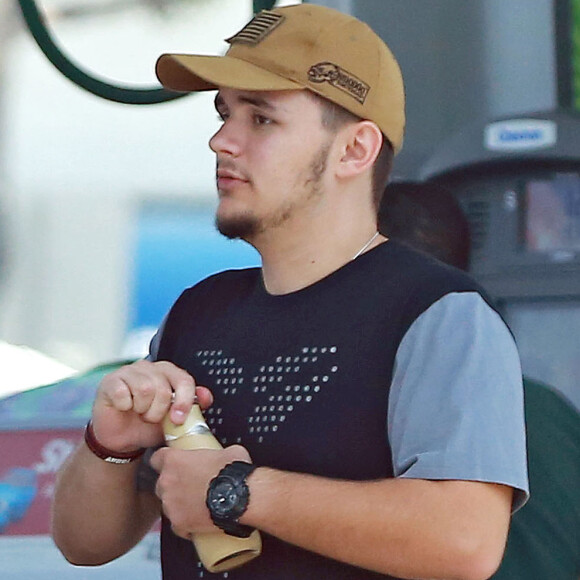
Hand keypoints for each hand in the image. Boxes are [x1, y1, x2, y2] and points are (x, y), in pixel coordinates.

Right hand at [91, 360, 212, 452]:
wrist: (121, 438)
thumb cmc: (147, 426)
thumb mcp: (174, 420)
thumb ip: (192, 406)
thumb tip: (206, 396)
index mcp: (168, 373)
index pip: (184, 380)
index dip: (184, 401)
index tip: (178, 419)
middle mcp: (149, 368)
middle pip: (163, 388)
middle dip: (158, 412)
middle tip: (150, 417)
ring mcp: (129, 371)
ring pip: (145, 389)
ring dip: (142, 409)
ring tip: (138, 412)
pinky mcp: (110, 380)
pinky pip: (123, 393)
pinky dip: (124, 407)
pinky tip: (123, 407)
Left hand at [150, 445, 251, 538]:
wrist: (240, 497)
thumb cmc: (232, 472)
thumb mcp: (227, 451)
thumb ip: (217, 452)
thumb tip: (224, 455)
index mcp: (174, 460)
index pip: (157, 458)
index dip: (165, 461)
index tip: (174, 464)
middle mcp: (167, 482)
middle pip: (162, 484)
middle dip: (173, 485)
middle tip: (191, 485)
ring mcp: (170, 505)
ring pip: (168, 505)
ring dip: (179, 505)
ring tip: (197, 505)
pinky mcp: (179, 524)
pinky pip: (177, 526)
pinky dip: (186, 525)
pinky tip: (198, 521)